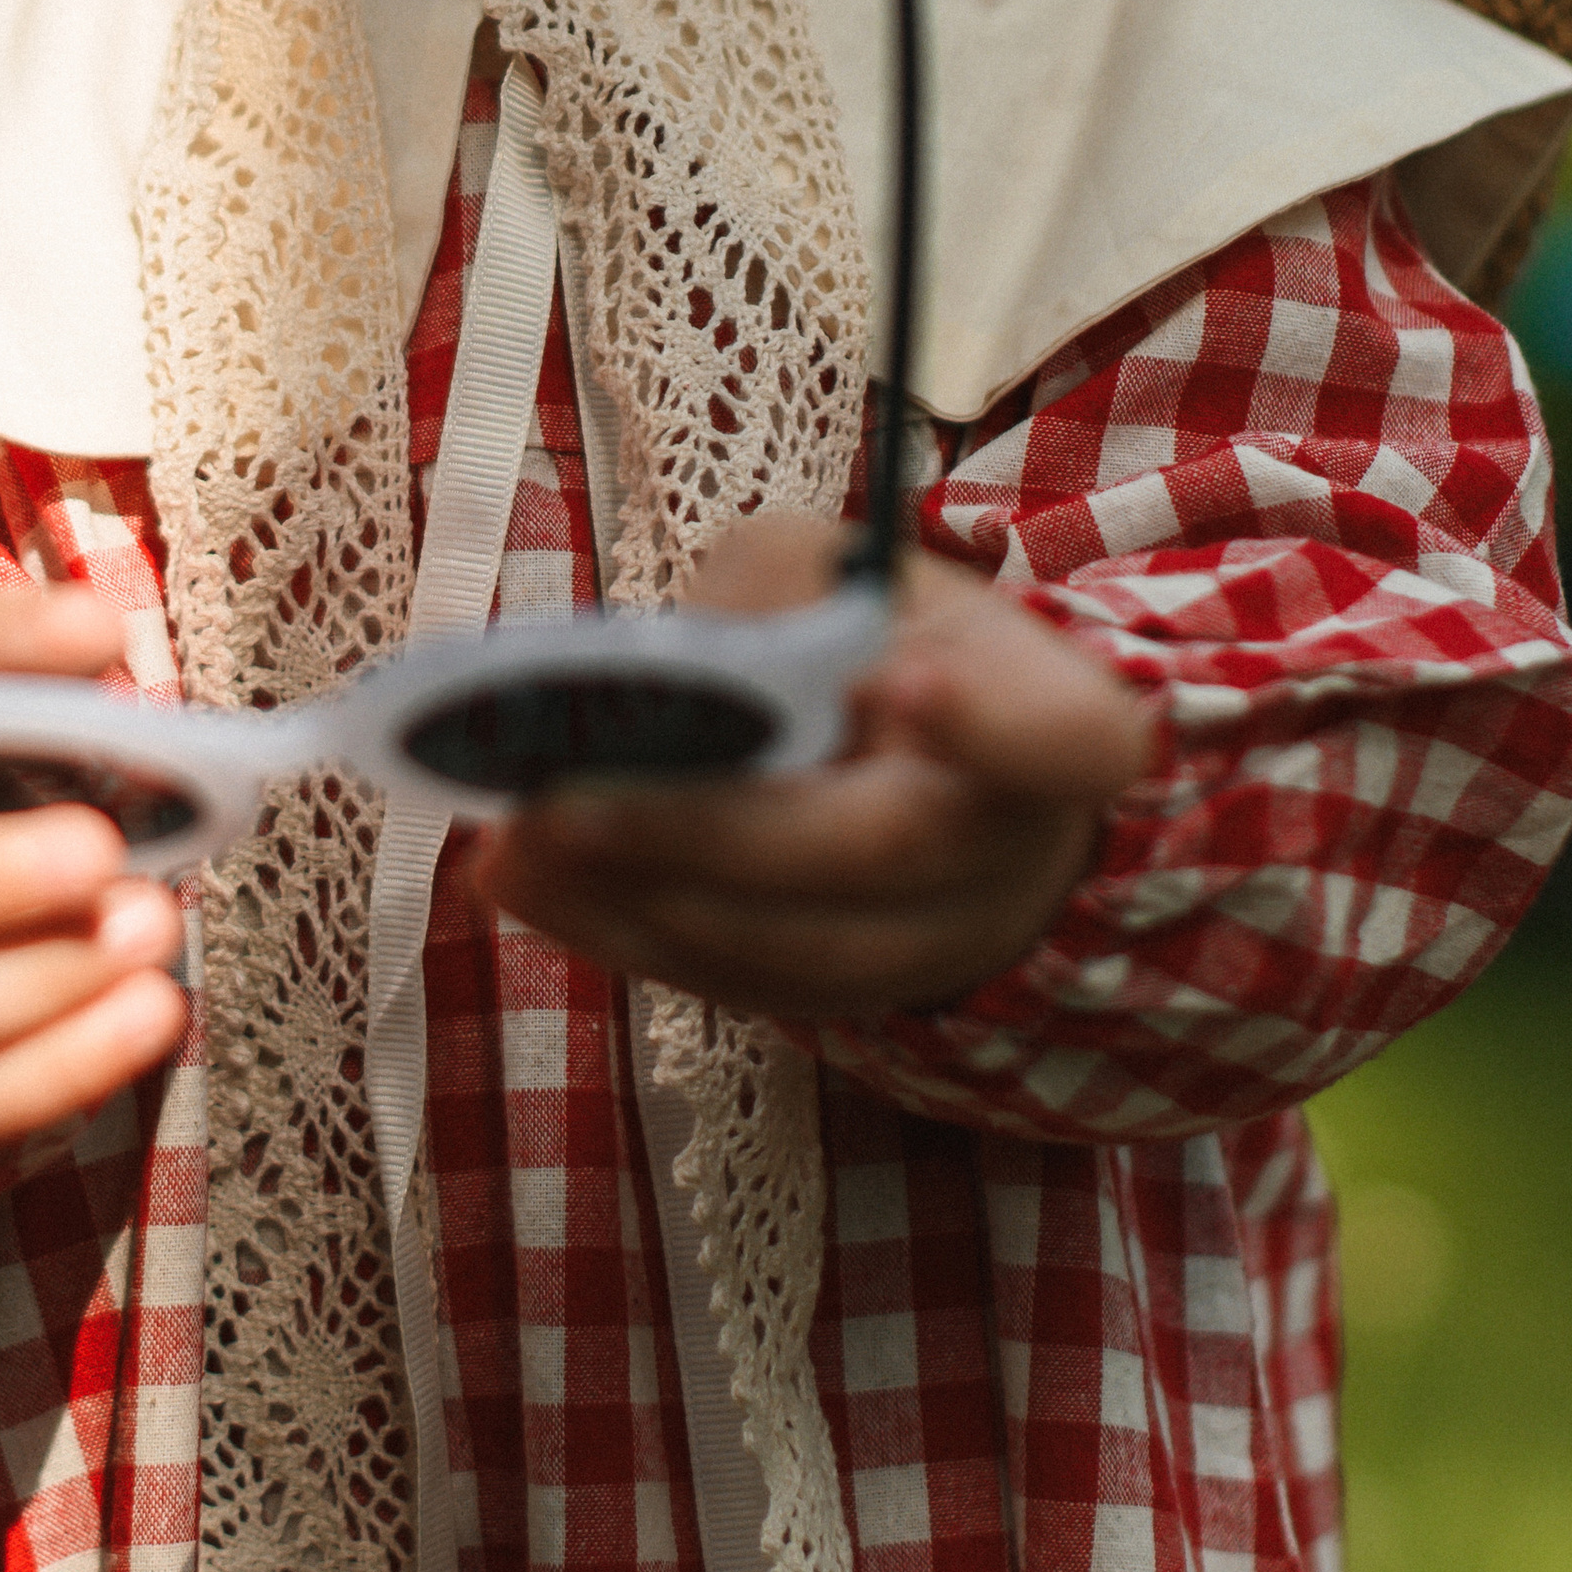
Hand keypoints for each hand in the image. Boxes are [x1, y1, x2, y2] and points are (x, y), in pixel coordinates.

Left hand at [468, 516, 1154, 1020]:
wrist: (945, 772)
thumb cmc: (885, 638)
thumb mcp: (840, 571)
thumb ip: (764, 603)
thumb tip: (645, 687)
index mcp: (1055, 715)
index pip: (1060, 736)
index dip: (991, 723)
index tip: (902, 683)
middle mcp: (1011, 851)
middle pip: (873, 857)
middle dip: (708, 832)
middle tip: (563, 802)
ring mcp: (938, 948)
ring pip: (792, 951)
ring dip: (637, 898)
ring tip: (512, 841)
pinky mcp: (848, 999)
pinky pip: (737, 982)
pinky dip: (623, 930)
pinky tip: (522, 880)